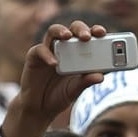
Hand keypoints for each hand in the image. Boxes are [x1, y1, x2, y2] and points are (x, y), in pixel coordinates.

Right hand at [0, 20, 105, 136]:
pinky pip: (40, 50)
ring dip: (61, 31)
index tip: (102, 33)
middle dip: (81, 29)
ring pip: (53, 32)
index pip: (89, 36)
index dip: (95, 31)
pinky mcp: (34, 56)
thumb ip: (86, 82)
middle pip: (72, 29)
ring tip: (68, 36)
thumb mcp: (76, 89)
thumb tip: (101, 76)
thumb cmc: (60, 94)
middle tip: (87, 36)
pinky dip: (47, 54)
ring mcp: (48, 50)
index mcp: (78, 53)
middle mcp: (63, 47)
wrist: (39, 107)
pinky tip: (54, 63)